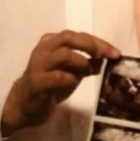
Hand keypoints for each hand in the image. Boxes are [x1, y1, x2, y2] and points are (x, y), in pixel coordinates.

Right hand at [1, 30, 120, 135]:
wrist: (23, 104)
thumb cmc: (50, 85)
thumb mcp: (72, 72)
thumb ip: (86, 64)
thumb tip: (106, 59)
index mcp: (51, 42)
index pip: (78, 36)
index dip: (98, 42)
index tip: (115, 53)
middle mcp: (44, 49)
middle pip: (69, 38)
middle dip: (91, 45)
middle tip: (106, 56)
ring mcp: (38, 64)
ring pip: (64, 54)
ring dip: (82, 63)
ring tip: (88, 72)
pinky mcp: (36, 82)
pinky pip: (58, 76)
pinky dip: (70, 79)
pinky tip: (73, 83)